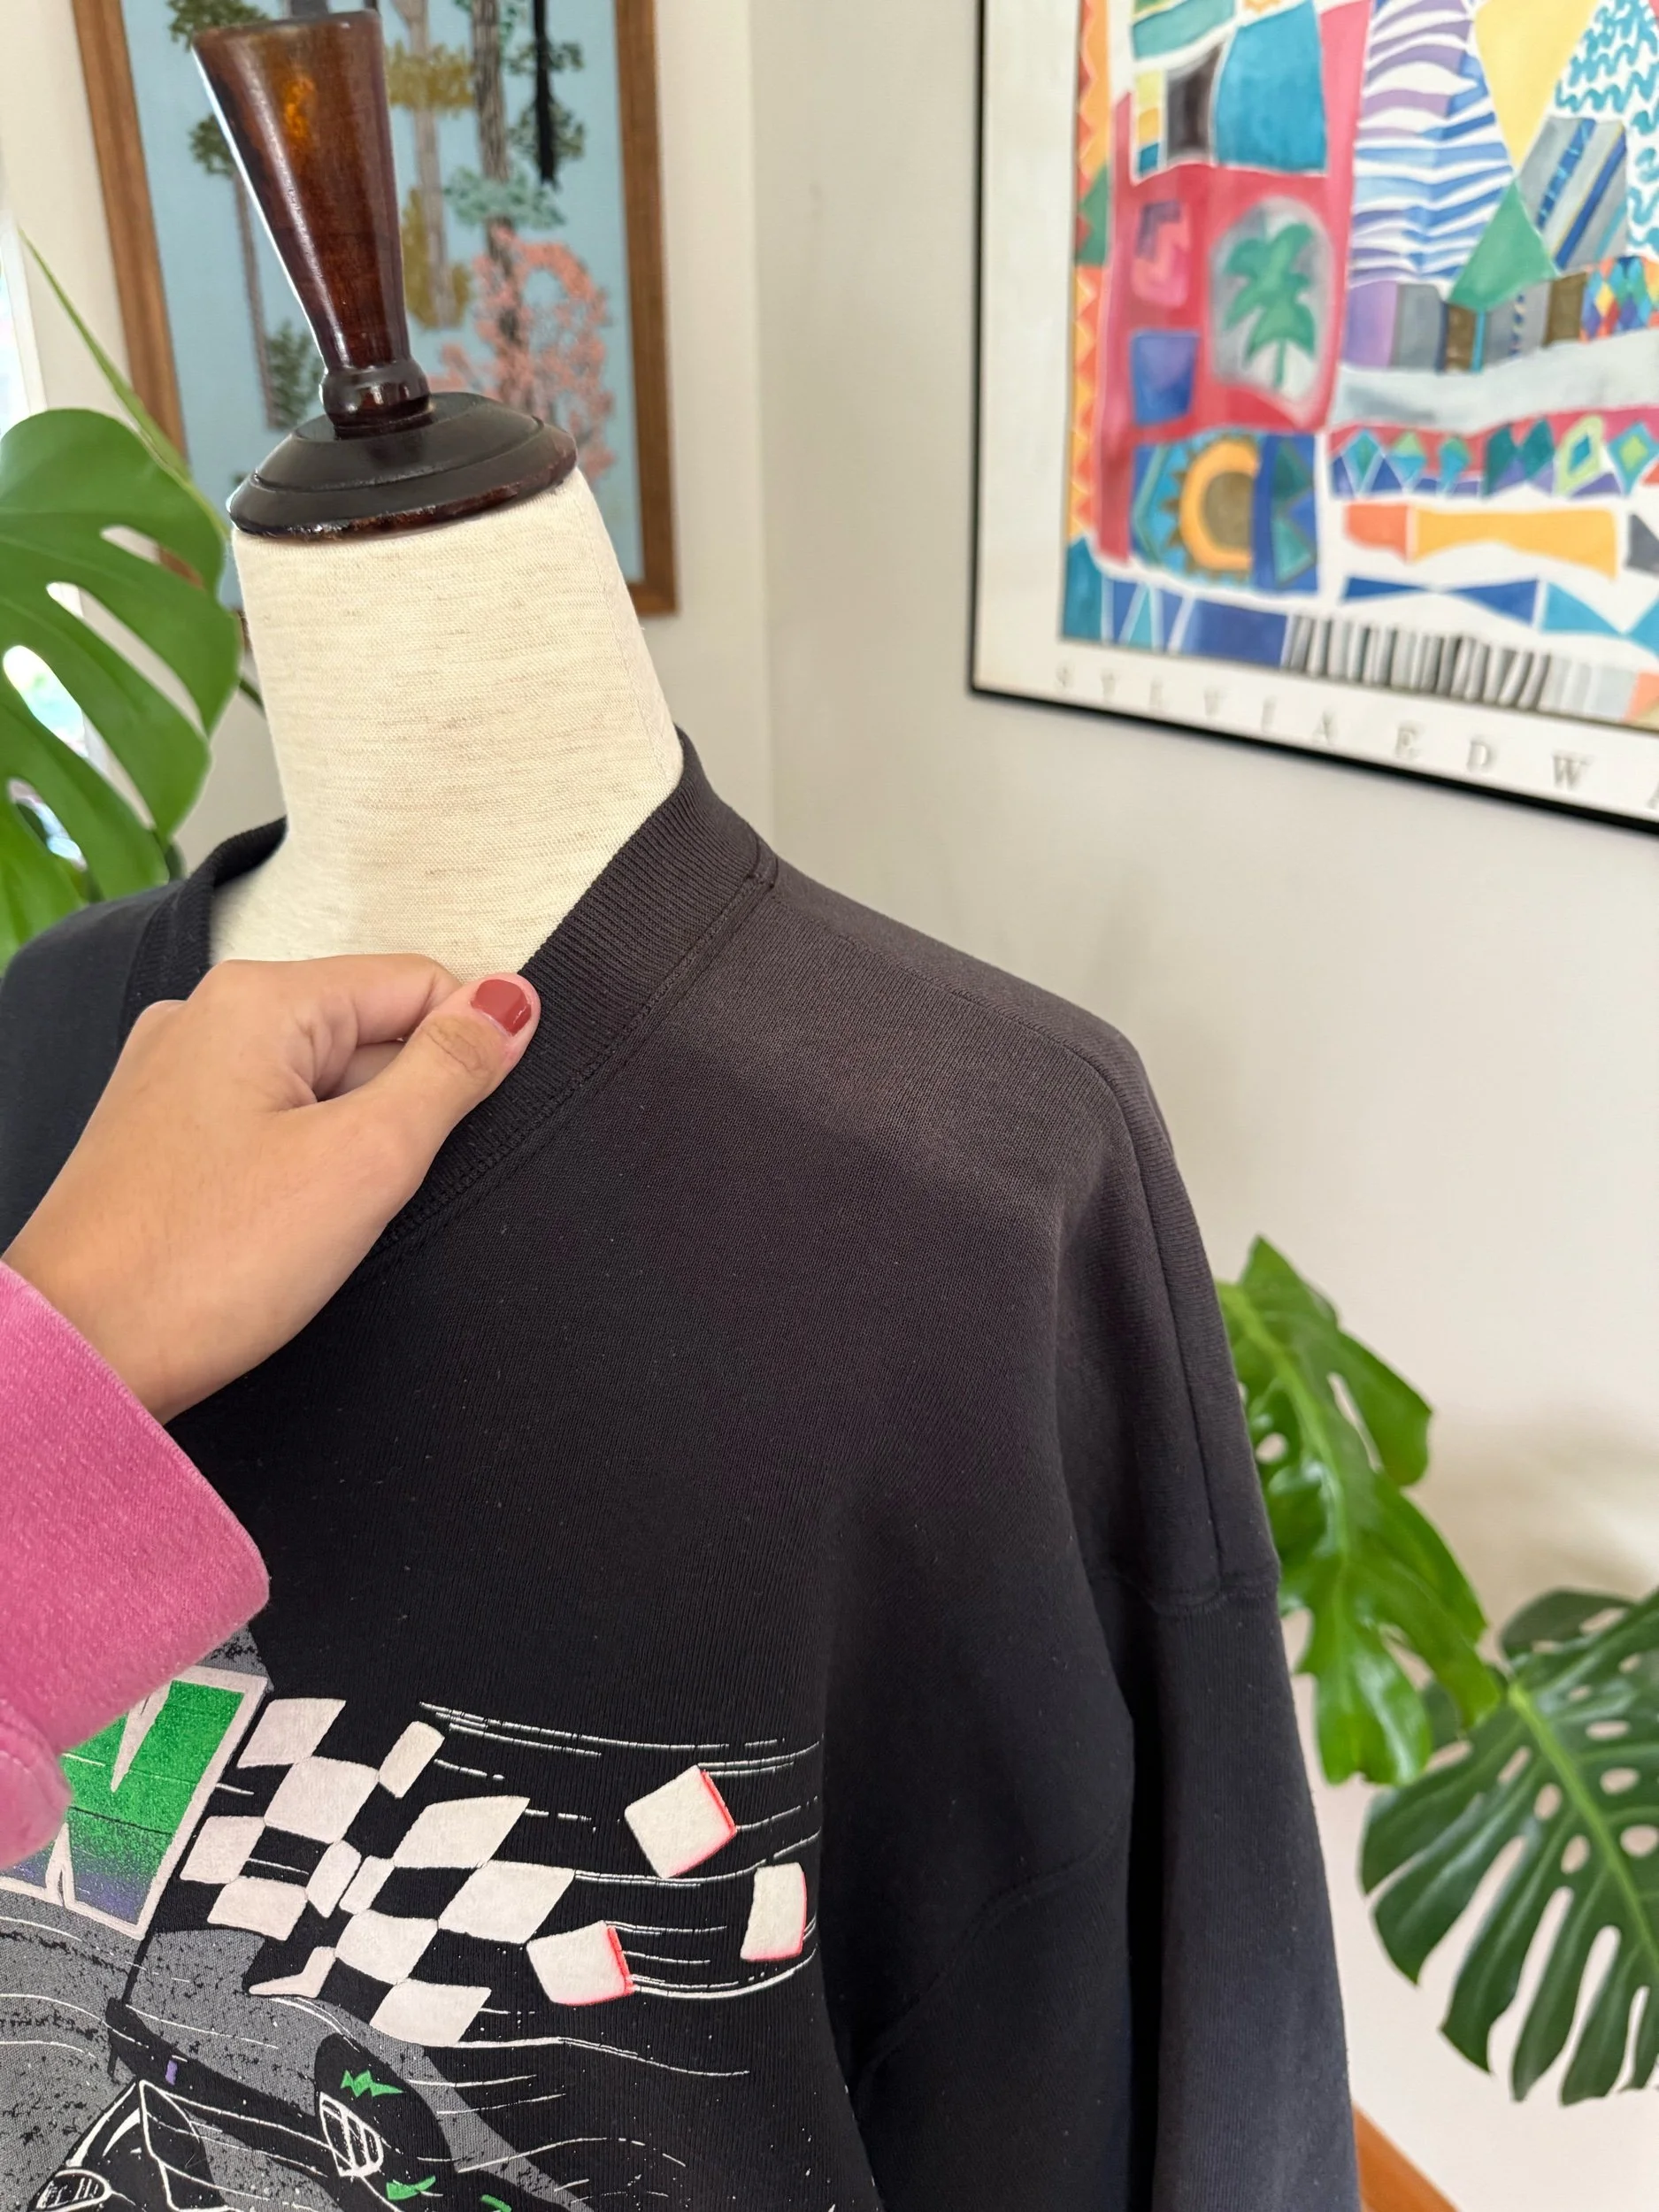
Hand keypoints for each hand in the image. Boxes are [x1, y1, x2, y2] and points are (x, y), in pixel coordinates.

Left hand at [4, 957, 538, 1420]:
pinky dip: (302, 1169)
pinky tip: (286, 1228)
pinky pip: (270, 1125)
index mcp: (256, 1000)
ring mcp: (176, 1078)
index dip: (467, 1053)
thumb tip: (511, 1001)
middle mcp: (206, 1019)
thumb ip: (449, 1071)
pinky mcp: (163, 1138)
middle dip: (402, 1109)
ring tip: (320, 1218)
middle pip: (368, 1033)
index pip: (418, 982)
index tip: (470, 1128)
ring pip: (321, 1086)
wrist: (78, 1356)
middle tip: (373, 1190)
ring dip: (352, 1146)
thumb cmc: (201, 1266)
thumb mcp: (366, 1160)